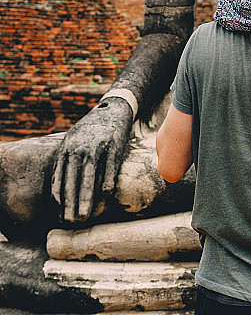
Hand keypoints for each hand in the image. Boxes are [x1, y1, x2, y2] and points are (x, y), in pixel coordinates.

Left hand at [51, 97, 133, 222]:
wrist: (114, 109)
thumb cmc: (91, 130)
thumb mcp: (73, 140)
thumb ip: (65, 160)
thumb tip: (57, 186)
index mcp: (67, 148)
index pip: (59, 176)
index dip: (59, 196)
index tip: (58, 213)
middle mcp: (79, 148)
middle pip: (72, 180)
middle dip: (70, 203)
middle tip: (70, 222)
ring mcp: (97, 146)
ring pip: (88, 176)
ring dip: (86, 198)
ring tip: (85, 216)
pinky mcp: (114, 145)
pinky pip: (109, 166)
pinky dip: (107, 181)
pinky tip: (106, 195)